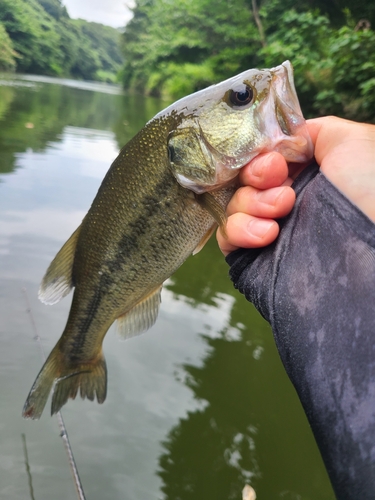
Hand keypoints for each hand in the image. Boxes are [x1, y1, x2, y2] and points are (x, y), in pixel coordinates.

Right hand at [217, 116, 374, 255]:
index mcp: (305, 173)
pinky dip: (239, 230)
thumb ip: (312, 131)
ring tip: (281, 212)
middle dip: (255, 178)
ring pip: (234, 205)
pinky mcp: (254, 255)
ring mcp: (269, 227)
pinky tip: (266, 234)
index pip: (263, 157)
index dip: (262, 156)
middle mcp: (285, 199)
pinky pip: (227, 235)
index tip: (276, 164)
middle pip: (244, 179)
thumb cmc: (370, 191)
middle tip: (283, 191)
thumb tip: (282, 140)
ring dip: (251, 203)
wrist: (370, 249)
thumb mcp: (351, 141)